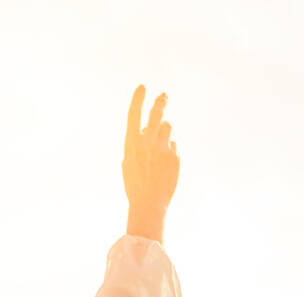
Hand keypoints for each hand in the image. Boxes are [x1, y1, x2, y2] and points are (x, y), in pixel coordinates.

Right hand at [123, 85, 179, 239]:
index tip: (142, 87)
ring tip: (158, 151)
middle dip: (160, 102)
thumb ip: (138, 143)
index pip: (134, 115)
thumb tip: (149, 128)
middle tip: (164, 95)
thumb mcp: (129, 162)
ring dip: (164, 133)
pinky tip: (163, 167)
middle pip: (156, 114)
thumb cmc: (135, 184)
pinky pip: (173, 145)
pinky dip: (169, 152)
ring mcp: (163, 148)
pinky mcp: (175, 155)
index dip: (138, 99)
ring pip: (167, 128)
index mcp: (131, 144)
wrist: (148, 203)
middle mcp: (147, 143)